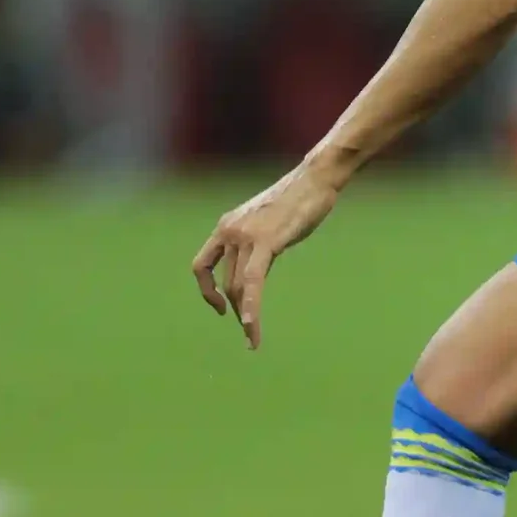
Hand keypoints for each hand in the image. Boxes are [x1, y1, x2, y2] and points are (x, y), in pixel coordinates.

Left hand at [190, 162, 343, 347]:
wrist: (314, 179)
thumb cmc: (298, 200)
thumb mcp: (267, 224)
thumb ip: (254, 245)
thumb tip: (254, 270)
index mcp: (226, 226)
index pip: (201, 266)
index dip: (207, 291)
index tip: (221, 308)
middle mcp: (229, 231)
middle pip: (226, 282)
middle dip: (237, 308)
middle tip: (250, 327)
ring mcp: (245, 236)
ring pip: (238, 287)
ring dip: (245, 316)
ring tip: (252, 337)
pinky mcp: (265, 241)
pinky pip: (252, 282)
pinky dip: (251, 307)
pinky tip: (252, 327)